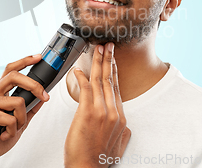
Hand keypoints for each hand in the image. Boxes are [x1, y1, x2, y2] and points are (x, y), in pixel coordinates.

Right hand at [0, 55, 49, 167]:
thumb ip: (29, 110)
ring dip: (22, 120)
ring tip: (13, 129)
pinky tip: (4, 135)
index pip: (10, 70)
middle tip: (45, 96)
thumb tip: (42, 98)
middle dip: (34, 85)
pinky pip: (11, 118)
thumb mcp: (19, 122)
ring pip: (18, 101)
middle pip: (14, 76)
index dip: (24, 61)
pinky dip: (13, 130)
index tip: (38, 57)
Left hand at [64, 43, 130, 167]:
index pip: (117, 88)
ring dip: (97, 62)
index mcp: (120, 117)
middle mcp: (113, 112)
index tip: (112, 59)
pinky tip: (78, 69)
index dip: (114, 71)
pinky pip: (85, 89)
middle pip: (110, 79)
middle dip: (108, 59)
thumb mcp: (119, 145)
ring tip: (96, 49)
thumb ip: (122, 131)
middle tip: (106, 45)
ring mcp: (101, 112)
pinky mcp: (87, 113)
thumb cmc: (99, 159)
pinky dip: (82, 77)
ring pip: (100, 80)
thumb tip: (123, 125)